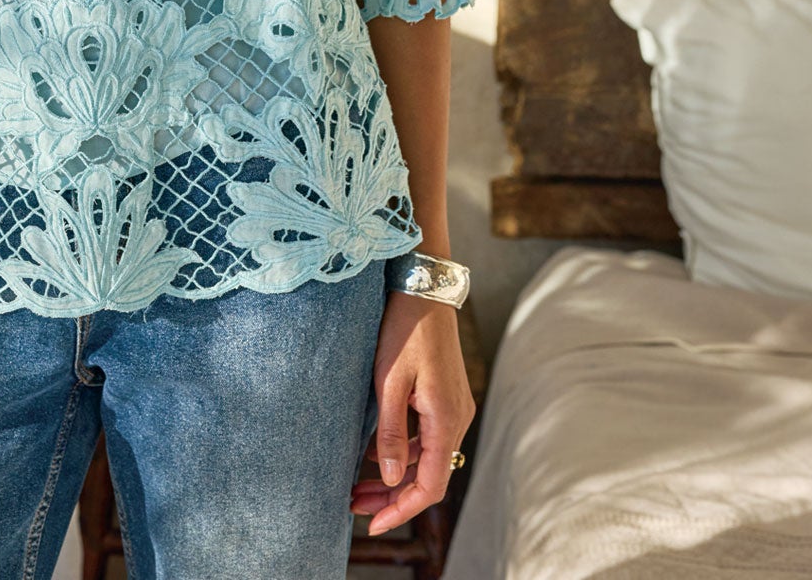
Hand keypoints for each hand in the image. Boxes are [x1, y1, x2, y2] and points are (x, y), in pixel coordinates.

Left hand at [351, 287, 475, 534]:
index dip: (402, 511)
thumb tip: (392, 480)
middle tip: (354, 505)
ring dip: (395, 474)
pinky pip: (427, 436)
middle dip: (392, 496)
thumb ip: (392, 432)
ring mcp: (454, 406)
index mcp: (447, 419)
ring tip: (357, 483)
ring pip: (427, 457)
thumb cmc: (404, 330)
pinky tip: (374, 449)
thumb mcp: (389, 381)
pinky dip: (402, 449)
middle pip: (428, 475)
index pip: (430, 486)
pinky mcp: (445, 396)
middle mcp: (457, 418)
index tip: (372, 525)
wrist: (423, 287)